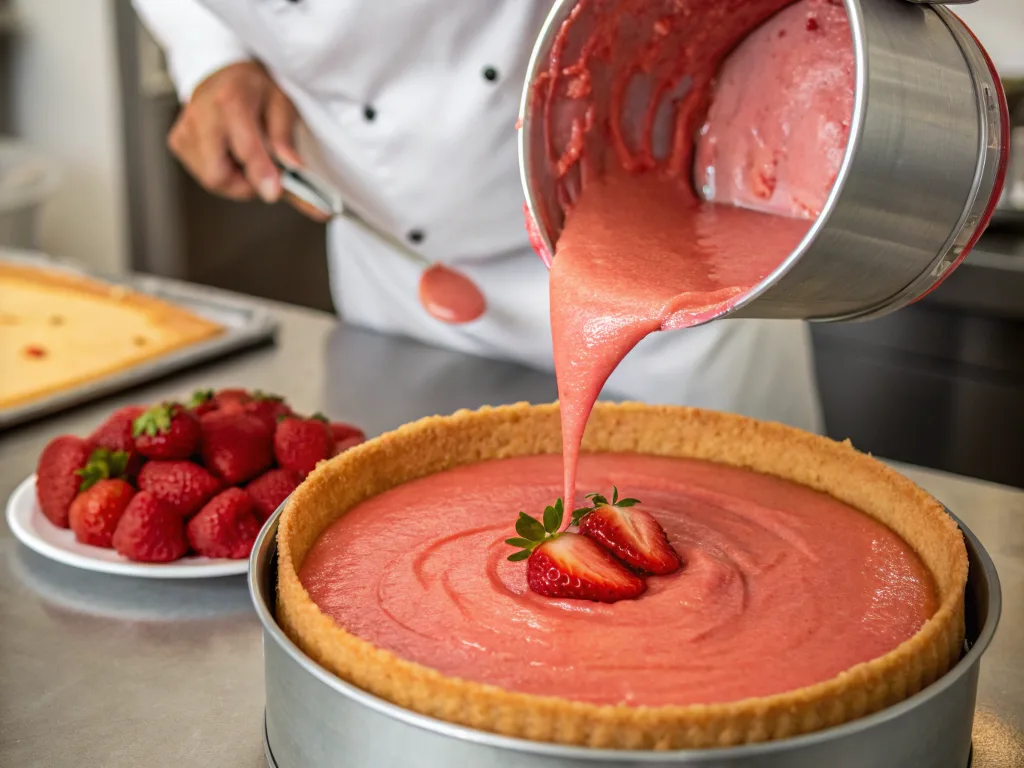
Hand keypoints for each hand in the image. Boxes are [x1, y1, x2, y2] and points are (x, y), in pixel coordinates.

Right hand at [168, 62, 323, 219]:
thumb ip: (285, 137)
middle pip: (219, 175)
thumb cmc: (253, 89)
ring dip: (236, 179)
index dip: (261, 174)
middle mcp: (201, 116)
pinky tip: (229, 153)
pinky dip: (222, 172)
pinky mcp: (177, 142)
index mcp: (230, 101)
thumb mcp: (280, 103)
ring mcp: (184, 130)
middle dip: (246, 184)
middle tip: (264, 172)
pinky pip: (203, 174)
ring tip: (246, 155)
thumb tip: (293, 168)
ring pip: (211, 179)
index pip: (245, 148)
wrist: (221, 73)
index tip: (274, 193)